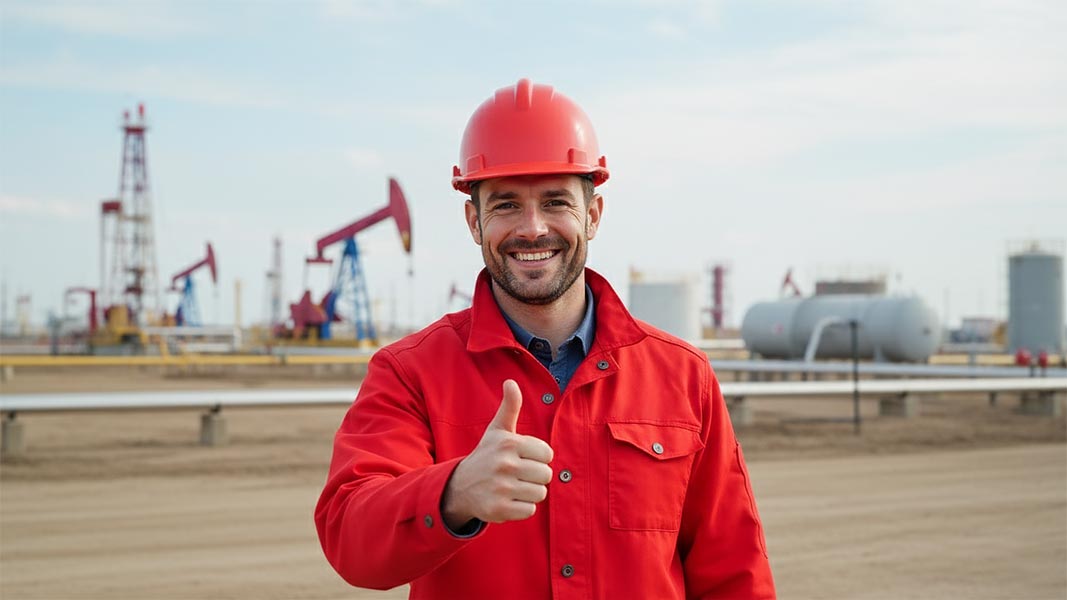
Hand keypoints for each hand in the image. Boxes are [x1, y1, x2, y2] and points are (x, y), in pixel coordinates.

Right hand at [442, 380, 553, 527]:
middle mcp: (504, 465)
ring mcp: (501, 488)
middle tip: (518, 474)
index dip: (538, 458)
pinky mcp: (498, 510)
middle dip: (535, 476)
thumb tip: (510, 382)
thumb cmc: (486, 455)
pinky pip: (530, 510)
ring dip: (530, 492)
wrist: (459, 486)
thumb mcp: (497, 430)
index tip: (523, 458)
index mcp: (508, 443)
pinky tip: (508, 500)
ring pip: (540, 493)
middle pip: (546, 475)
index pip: (547, 454)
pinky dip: (522, 508)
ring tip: (514, 487)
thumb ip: (509, 407)